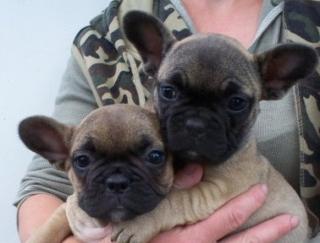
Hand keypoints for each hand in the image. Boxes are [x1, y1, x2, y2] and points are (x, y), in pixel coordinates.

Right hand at [69, 164, 297, 242]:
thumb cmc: (106, 235)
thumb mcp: (130, 213)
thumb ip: (163, 193)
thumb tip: (195, 171)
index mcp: (172, 242)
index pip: (216, 226)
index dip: (241, 209)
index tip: (260, 191)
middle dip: (264, 234)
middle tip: (291, 219)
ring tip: (281, 228)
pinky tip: (246, 240)